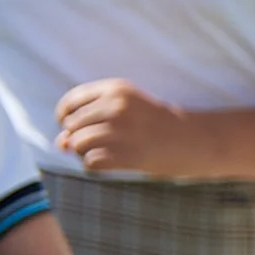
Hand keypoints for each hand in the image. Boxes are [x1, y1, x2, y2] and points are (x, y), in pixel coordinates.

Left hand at [56, 78, 191, 178]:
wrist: (194, 139)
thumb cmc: (154, 123)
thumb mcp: (124, 110)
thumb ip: (88, 120)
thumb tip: (59, 144)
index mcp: (115, 89)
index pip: (69, 103)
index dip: (65, 118)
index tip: (74, 126)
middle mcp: (116, 107)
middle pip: (71, 126)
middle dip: (78, 137)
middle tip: (101, 142)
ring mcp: (122, 131)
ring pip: (77, 144)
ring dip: (85, 152)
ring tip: (105, 152)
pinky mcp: (127, 154)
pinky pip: (90, 162)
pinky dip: (95, 165)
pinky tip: (111, 162)